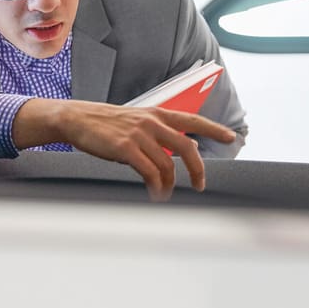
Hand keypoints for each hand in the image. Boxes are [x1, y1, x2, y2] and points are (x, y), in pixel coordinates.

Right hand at [12, 98, 236, 200]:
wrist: (77, 119)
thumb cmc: (106, 124)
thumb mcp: (136, 121)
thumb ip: (156, 134)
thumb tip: (172, 158)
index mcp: (157, 114)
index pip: (192, 120)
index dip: (214, 129)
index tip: (231, 136)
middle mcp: (152, 122)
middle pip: (186, 147)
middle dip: (197, 169)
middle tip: (200, 185)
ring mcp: (139, 134)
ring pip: (167, 165)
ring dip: (170, 184)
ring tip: (165, 194)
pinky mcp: (125, 148)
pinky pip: (149, 172)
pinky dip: (156, 186)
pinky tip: (154, 192)